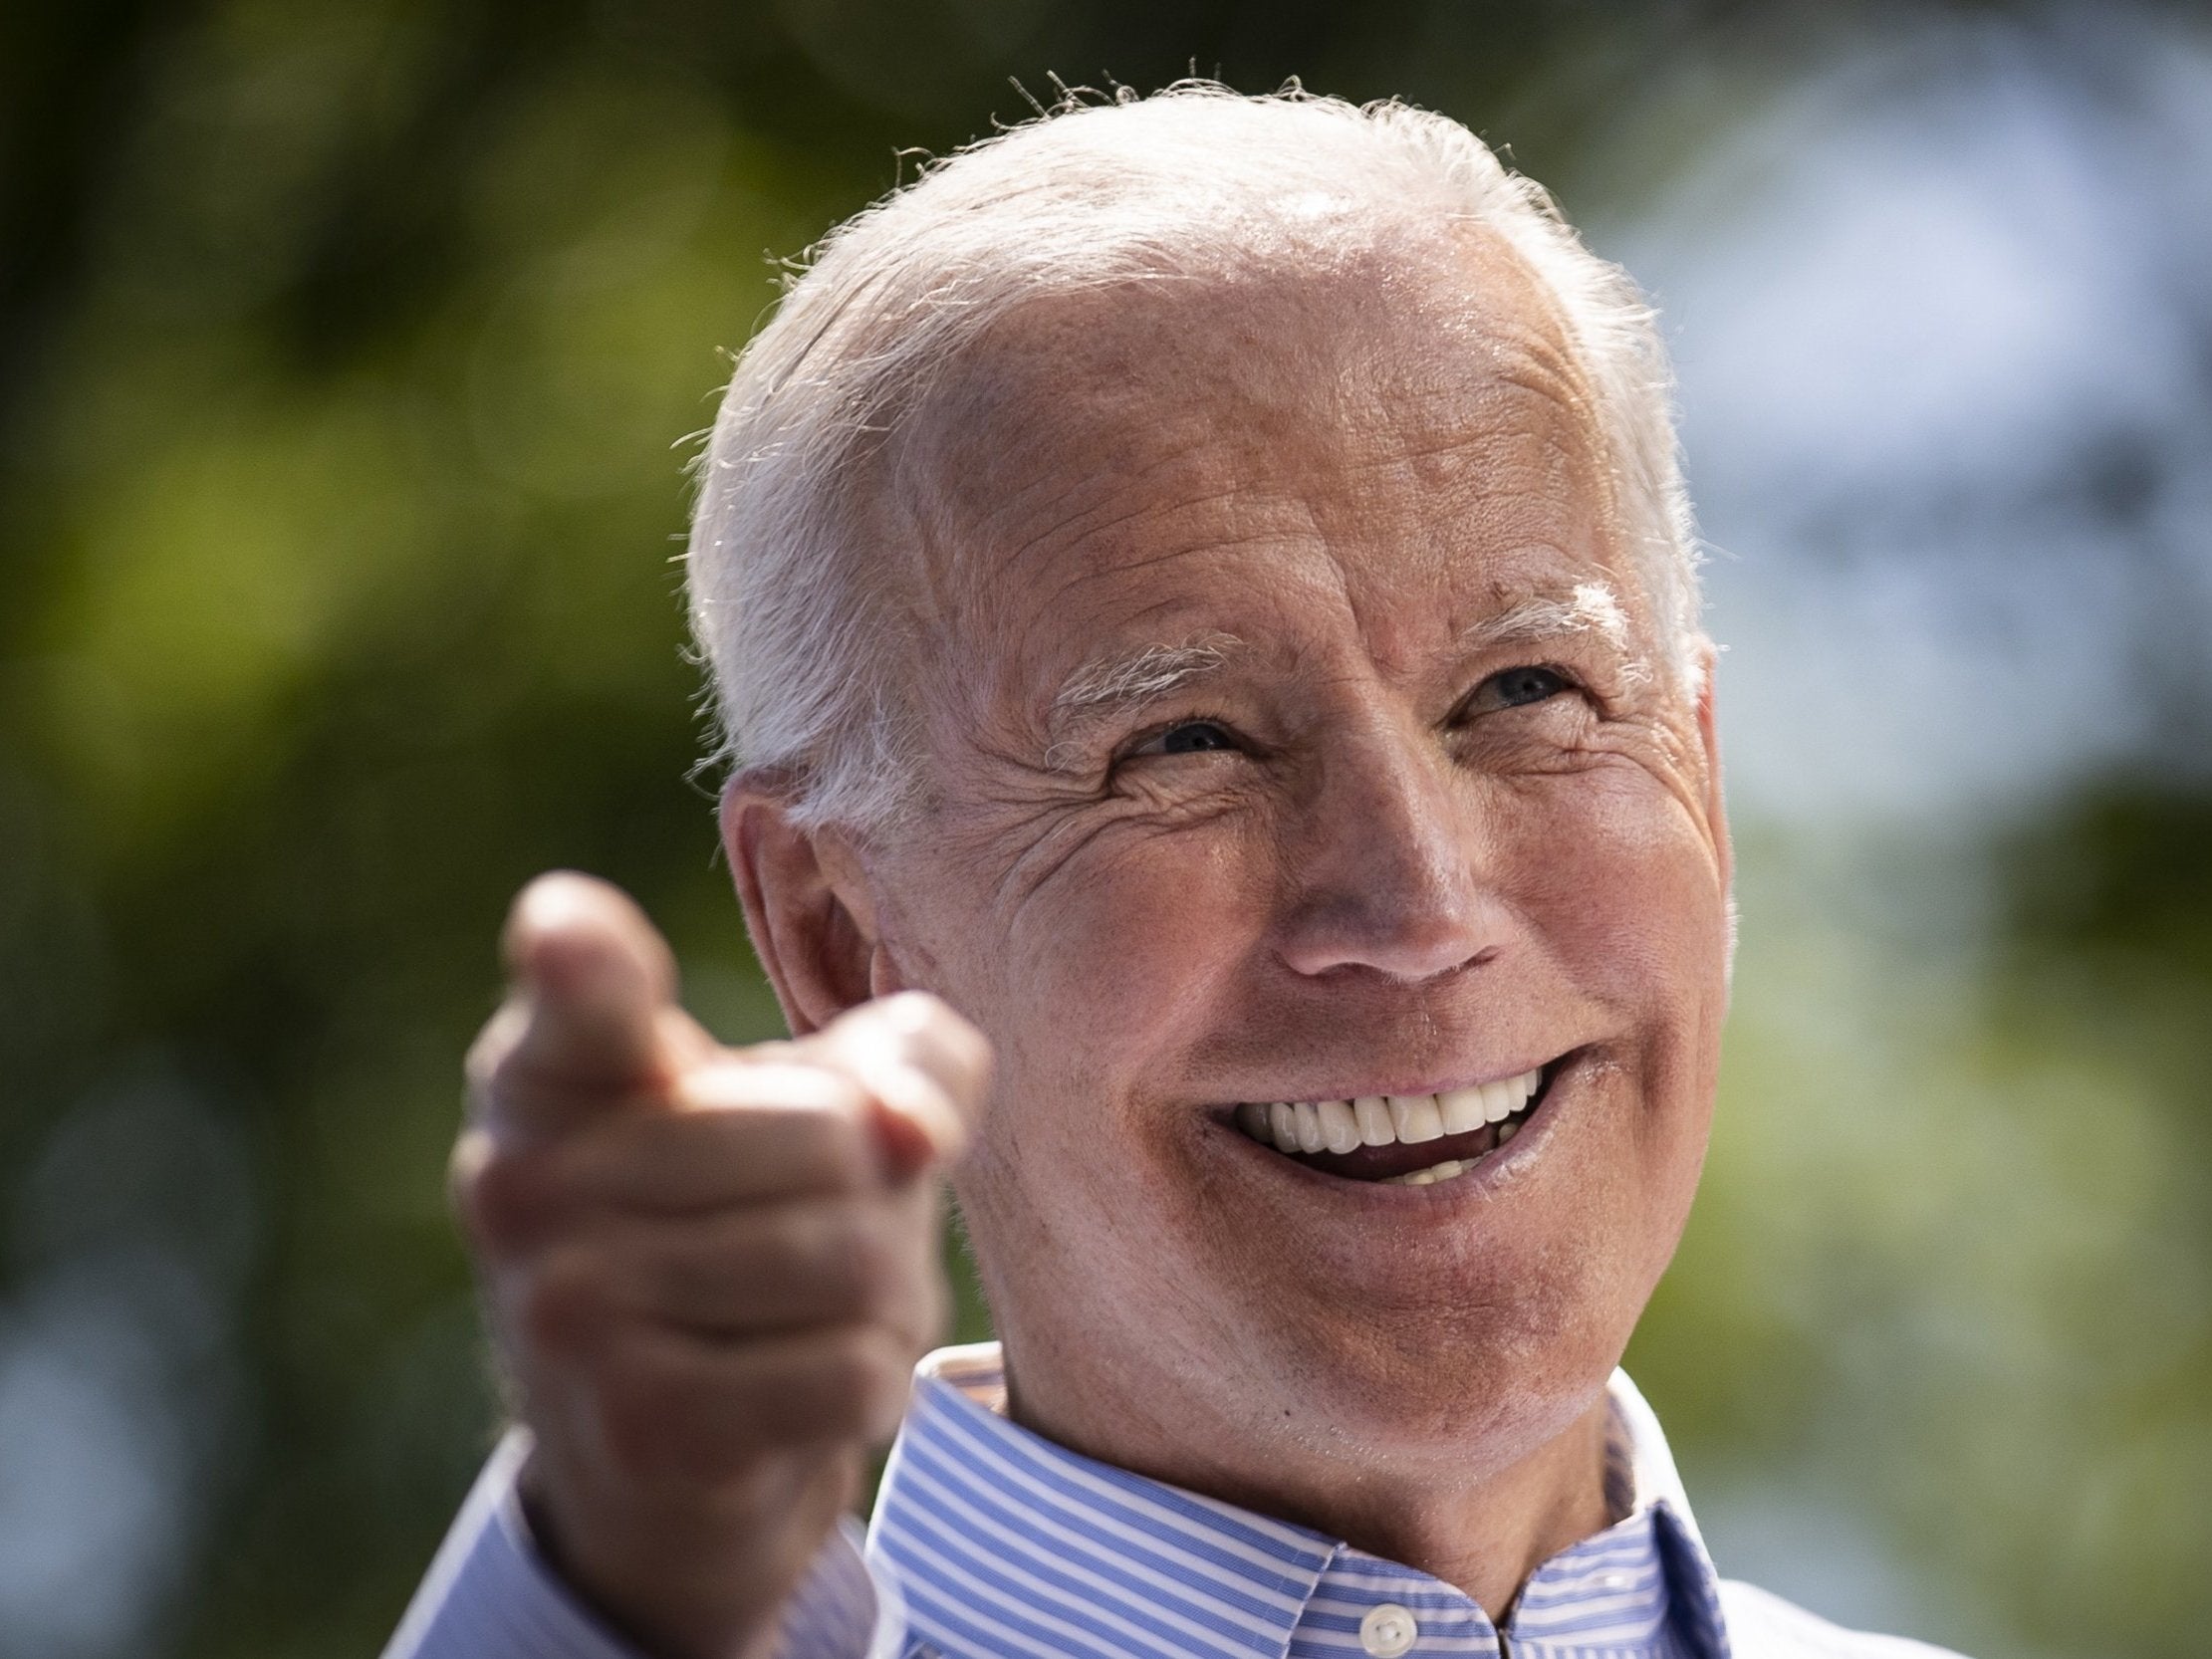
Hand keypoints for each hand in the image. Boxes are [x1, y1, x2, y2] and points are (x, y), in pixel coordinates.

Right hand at [449, 872, 988, 1658]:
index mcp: (552, 1071)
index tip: (567, 933)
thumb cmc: (754, 1220)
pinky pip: (852, 1372)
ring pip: (853, 1260)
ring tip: (810, 1312)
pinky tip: (800, 1389)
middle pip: (831, 1139)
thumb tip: (913, 1128)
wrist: (668, 1450)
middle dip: (875, 1194)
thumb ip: (907, 1062)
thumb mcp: (833, 1103)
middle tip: (808, 1232)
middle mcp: (526, 1184)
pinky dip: (871, 1382)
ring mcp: (568, 1313)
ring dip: (885, 1295)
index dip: (580, 956)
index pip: (574, 990)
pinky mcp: (636, 1428)